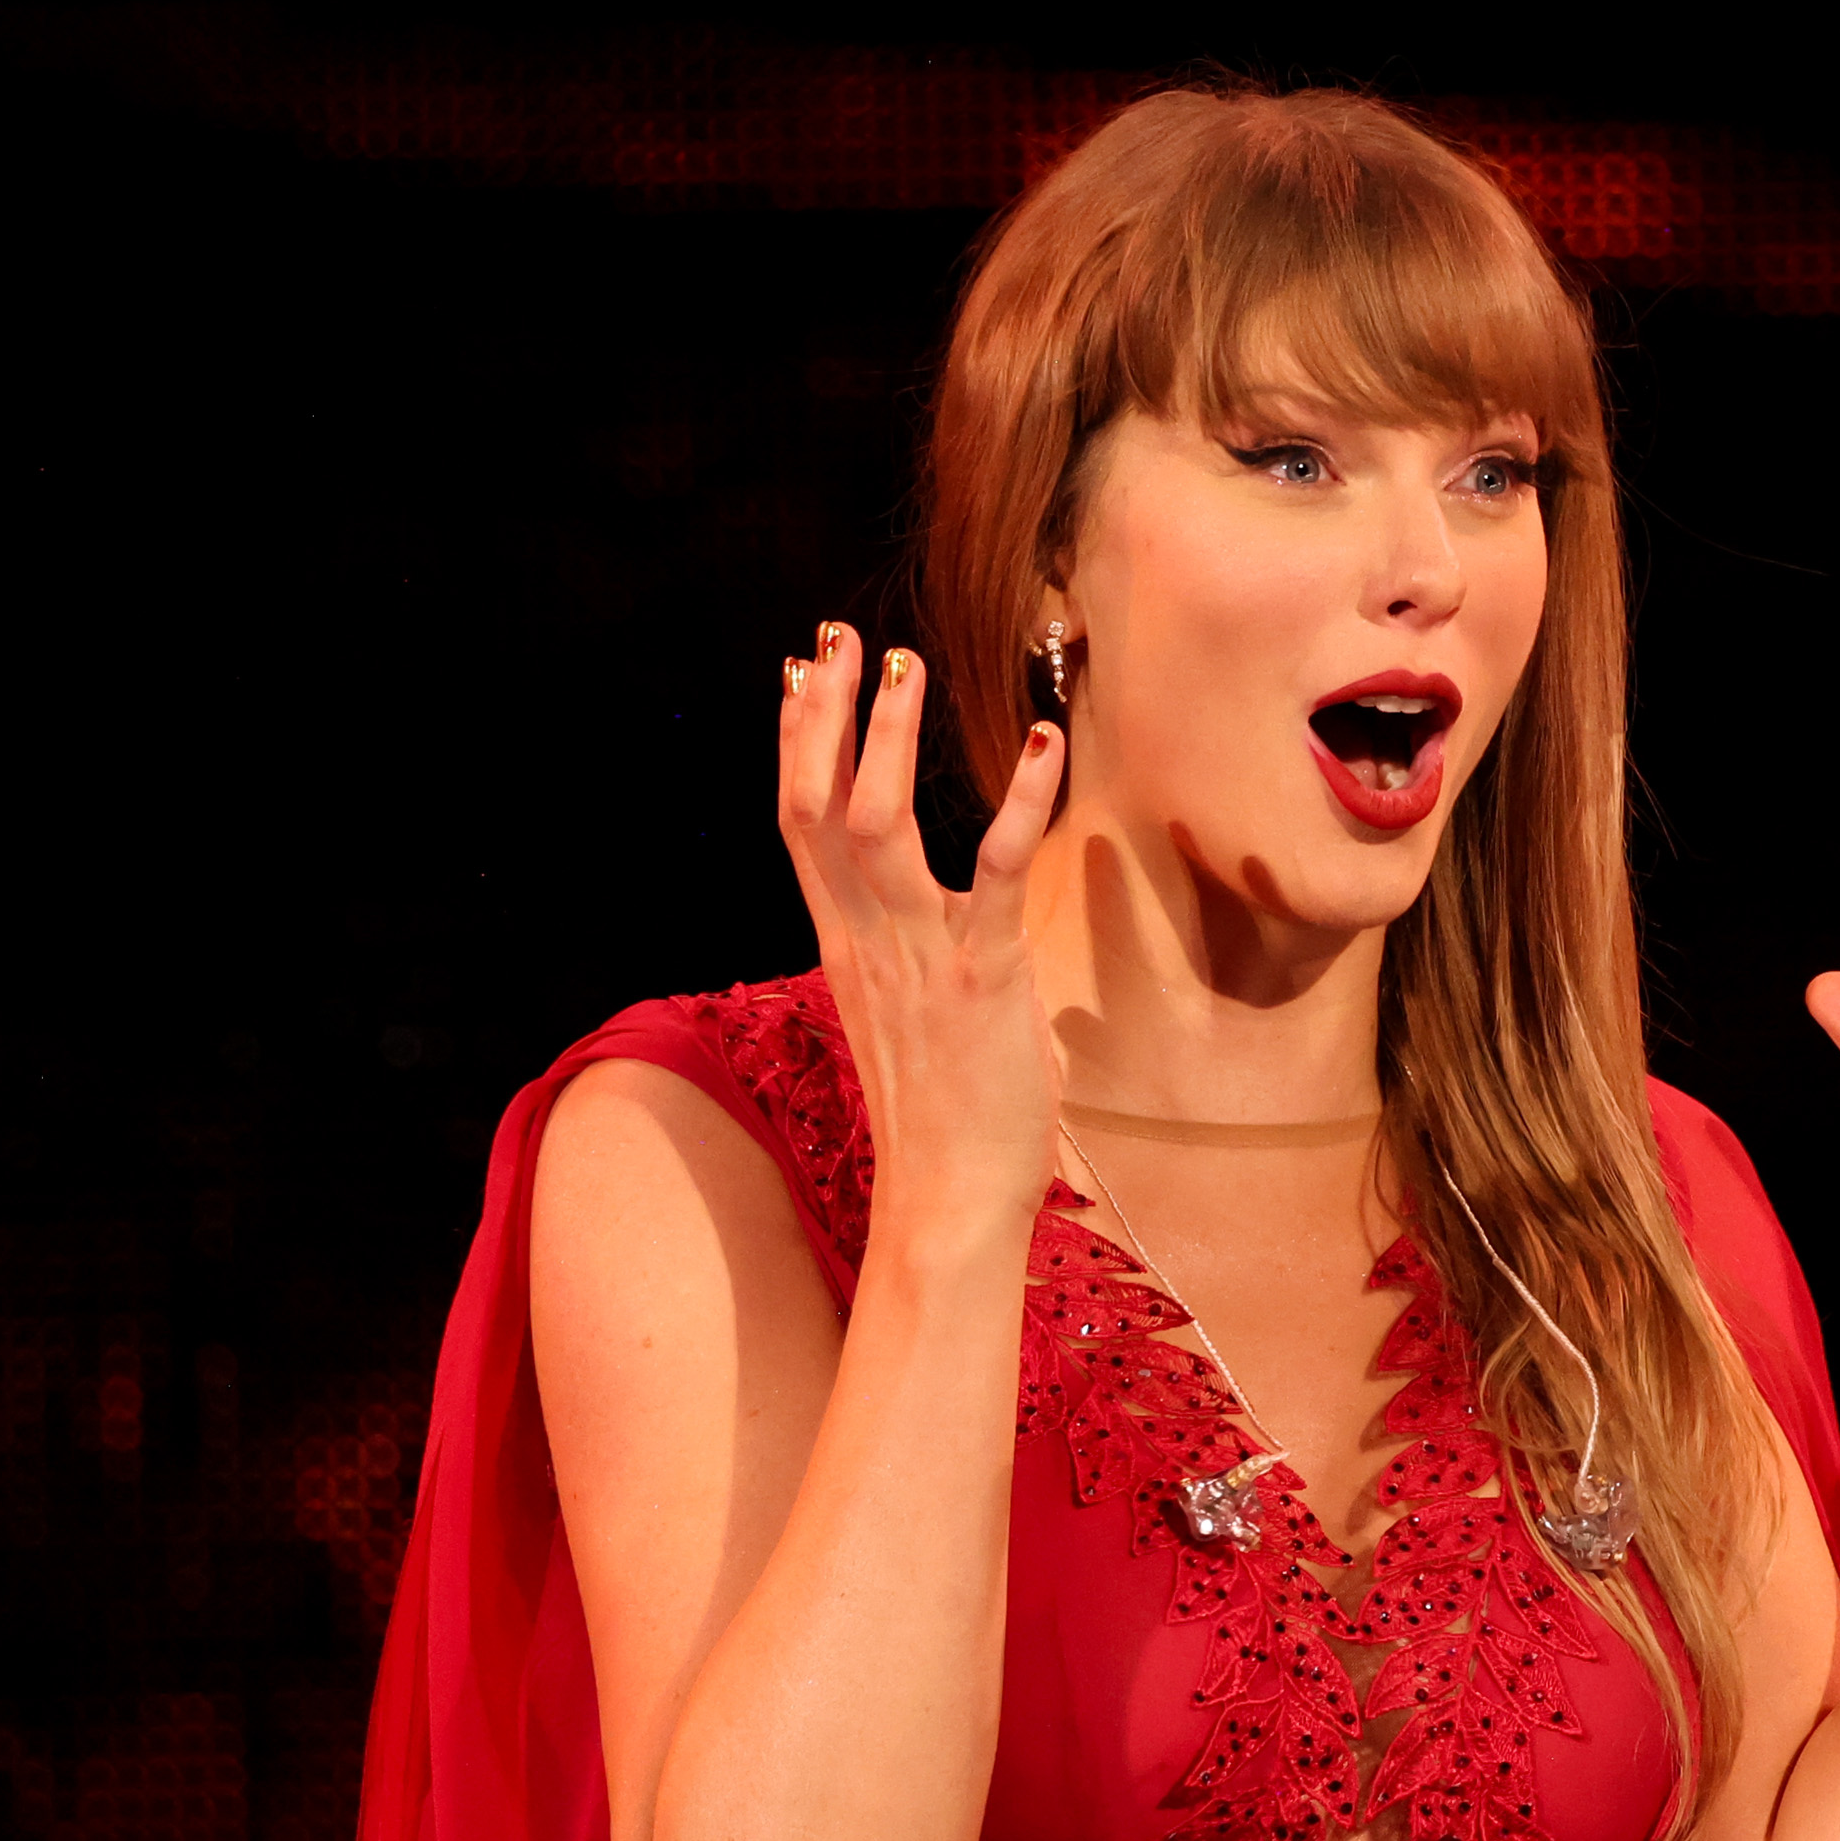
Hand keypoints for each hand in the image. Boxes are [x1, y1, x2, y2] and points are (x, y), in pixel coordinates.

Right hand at [775, 626, 1072, 1249]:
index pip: (799, 825)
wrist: (946, 1201)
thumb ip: (923, 964)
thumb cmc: (945, 1120)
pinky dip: (1020, 803)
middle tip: (838, 639)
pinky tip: (1044, 744)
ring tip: (907, 667)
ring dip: (890, 739)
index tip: (797, 674)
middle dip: (825, 717)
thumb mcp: (913, 1022)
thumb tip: (962, 938)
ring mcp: (917, 955)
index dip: (795, 744)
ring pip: (879, 824)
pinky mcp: (981, 976)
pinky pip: (995, 871)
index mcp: (844, 946)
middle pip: (820, 807)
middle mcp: (865, 940)